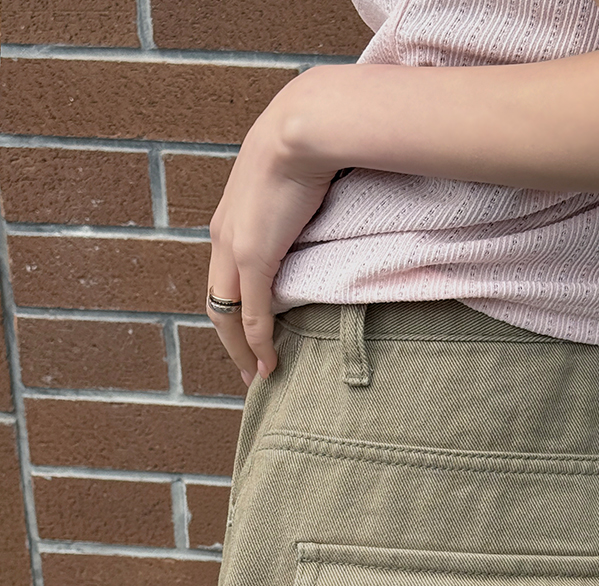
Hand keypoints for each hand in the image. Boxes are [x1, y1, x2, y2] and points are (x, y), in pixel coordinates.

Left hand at [206, 72, 339, 386]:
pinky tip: (267, 365)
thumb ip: (293, 205)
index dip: (233, 311)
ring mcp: (234, 248)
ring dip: (239, 350)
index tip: (247, 337)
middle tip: (246, 371)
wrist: (302, 128)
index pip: (222, 278)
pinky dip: (257, 343)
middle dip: (229, 342)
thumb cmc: (307, 143)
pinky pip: (252, 313)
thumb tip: (314, 211)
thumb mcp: (292, 180)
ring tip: (256, 377)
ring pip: (227, 314)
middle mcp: (222, 236)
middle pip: (216, 303)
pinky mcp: (253, 257)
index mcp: (229, 219)